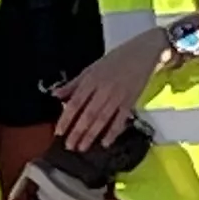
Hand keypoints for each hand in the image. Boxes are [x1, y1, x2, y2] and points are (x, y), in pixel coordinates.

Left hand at [52, 30, 172, 153]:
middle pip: (88, 114)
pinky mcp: (131, 101)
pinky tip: (105, 143)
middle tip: (69, 146)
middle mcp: (103, 89)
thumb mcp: (91, 68)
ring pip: (102, 119)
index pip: (75, 103)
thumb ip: (74, 83)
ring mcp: (118, 96)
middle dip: (77, 132)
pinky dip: (113, 132)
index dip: (66, 119)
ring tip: (82, 148)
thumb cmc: (116, 59)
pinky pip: (120, 119)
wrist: (143, 52)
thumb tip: (55, 95)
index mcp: (91, 80)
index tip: (59, 132)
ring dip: (91, 135)